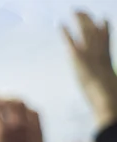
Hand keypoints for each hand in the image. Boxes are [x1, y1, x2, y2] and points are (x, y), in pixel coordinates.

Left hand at [63, 12, 116, 128]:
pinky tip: (61, 26)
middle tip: (81, 10)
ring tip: (74, 11)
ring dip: (80, 21)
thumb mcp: (109, 90)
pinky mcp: (81, 61)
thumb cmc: (110, 102)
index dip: (104, 30)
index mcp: (107, 61)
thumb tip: (108, 94)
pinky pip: (73, 44)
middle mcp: (101, 55)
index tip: (101, 19)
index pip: (106, 41)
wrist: (108, 102)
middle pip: (95, 33)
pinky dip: (67, 35)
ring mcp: (92, 57)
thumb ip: (107, 85)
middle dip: (88, 21)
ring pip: (87, 33)